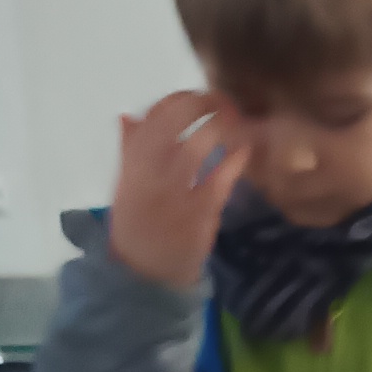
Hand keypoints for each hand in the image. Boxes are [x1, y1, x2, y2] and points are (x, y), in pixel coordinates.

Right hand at [108, 89, 245, 289]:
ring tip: (236, 118)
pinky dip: (235, 158)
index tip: (195, 96)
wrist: (144, 275)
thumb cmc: (137, 227)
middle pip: (177, 122)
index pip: (153, 117)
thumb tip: (128, 115)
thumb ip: (129, 151)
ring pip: (199, 144)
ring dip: (221, 124)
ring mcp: (176, 192)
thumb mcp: (125, 187)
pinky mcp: (200, 211)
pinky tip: (245, 148)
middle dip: (204, 103)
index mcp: (131, 164)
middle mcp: (150, 172)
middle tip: (222, 100)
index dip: (177, 100)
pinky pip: (221, 177)